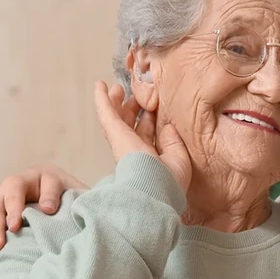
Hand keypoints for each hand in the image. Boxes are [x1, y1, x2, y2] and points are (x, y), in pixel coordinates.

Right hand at [0, 165, 87, 267]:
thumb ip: (61, 195)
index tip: (15, 226)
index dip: (13, 207)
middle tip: (0, 245)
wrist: (63, 199)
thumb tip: (47, 209)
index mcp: (28, 179)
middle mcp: (7, 190)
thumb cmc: (69, 196)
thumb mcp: (71, 190)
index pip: (14, 189)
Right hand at [93, 80, 191, 198]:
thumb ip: (173, 141)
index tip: (153, 107)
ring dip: (117, 102)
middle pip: (130, 125)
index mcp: (150, 158)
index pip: (146, 135)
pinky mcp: (116, 135)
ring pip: (117, 119)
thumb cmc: (170, 183)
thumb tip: (166, 126)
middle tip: (135, 95)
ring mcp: (123, 143)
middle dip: (132, 109)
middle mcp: (135, 151)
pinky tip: (100, 85)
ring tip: (118, 88)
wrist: (156, 193)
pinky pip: (106, 113)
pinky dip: (102, 99)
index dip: (148, 120)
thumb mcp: (179, 158)